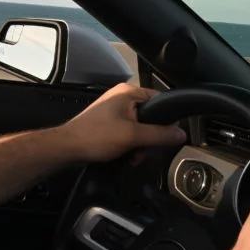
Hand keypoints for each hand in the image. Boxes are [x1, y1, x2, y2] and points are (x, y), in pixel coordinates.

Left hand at [56, 83, 186, 162]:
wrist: (68, 148)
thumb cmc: (95, 137)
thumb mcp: (132, 136)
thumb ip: (159, 135)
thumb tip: (181, 133)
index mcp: (128, 92)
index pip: (161, 101)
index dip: (167, 120)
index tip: (167, 136)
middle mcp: (123, 98)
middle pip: (153, 119)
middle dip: (150, 139)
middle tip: (142, 150)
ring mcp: (117, 111)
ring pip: (142, 130)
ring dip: (141, 146)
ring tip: (132, 156)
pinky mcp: (112, 124)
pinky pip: (131, 134)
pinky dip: (131, 147)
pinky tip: (126, 156)